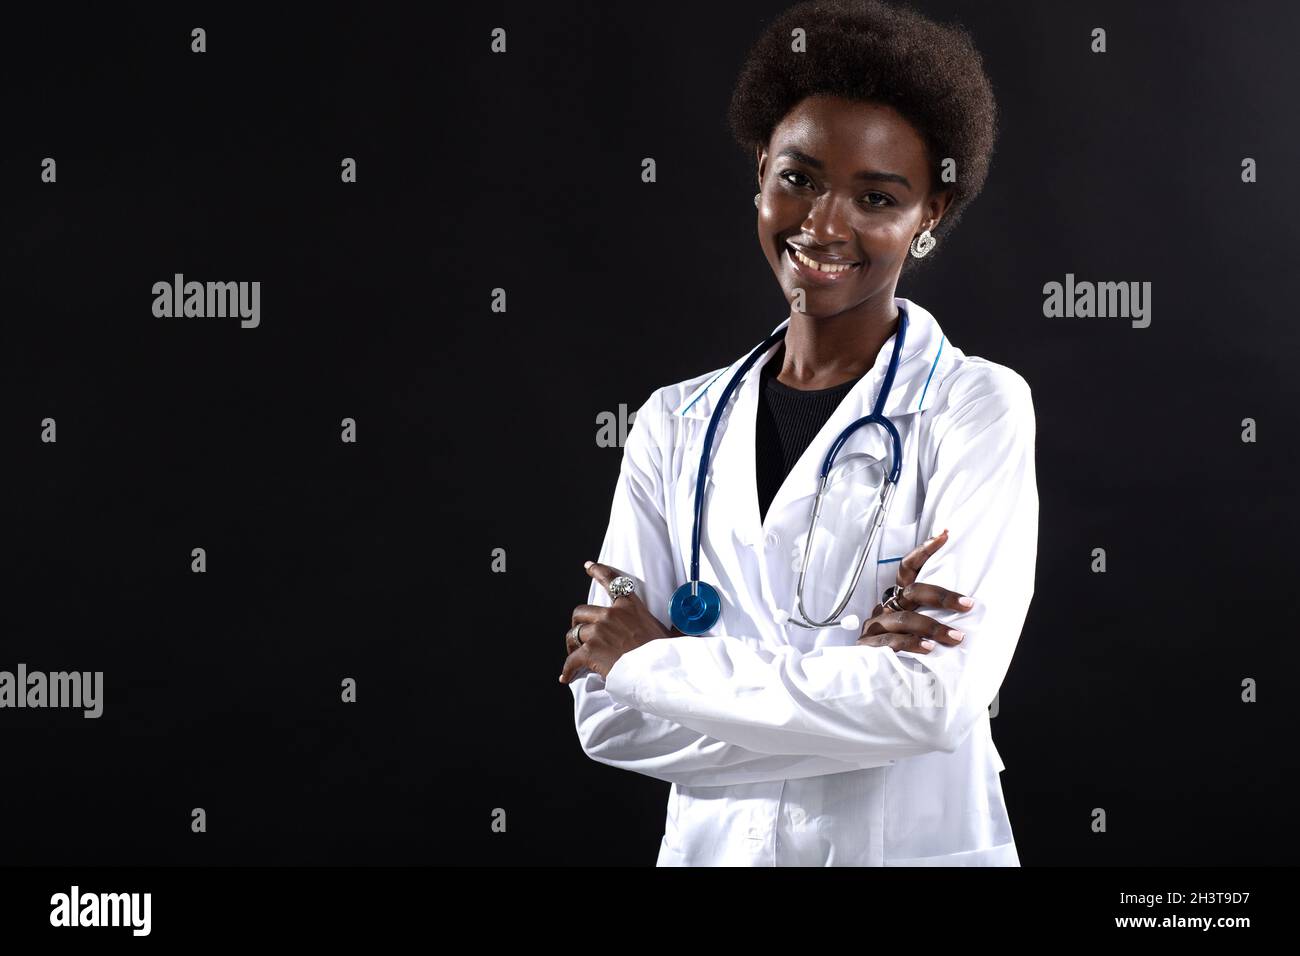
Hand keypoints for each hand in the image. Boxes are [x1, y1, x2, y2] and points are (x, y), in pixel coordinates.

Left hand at [559, 561, 684, 683]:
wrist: (658, 671)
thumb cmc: (666, 654)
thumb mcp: (671, 633)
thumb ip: (672, 628)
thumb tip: (688, 632)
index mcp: (630, 607)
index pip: (612, 581)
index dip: (597, 571)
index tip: (588, 566)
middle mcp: (611, 615)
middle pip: (582, 611)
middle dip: (578, 622)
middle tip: (579, 634)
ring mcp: (599, 631)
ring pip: (574, 633)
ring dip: (572, 645)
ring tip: (574, 655)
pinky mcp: (590, 651)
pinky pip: (571, 659)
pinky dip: (567, 669)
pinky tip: (566, 676)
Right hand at [856, 528, 975, 654]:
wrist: (860, 671)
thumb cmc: (897, 646)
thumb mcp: (915, 627)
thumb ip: (932, 616)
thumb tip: (969, 609)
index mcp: (897, 599)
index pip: (908, 568)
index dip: (924, 551)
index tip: (944, 535)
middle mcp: (886, 608)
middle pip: (912, 593)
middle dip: (941, 597)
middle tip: (967, 604)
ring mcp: (876, 625)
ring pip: (904, 619)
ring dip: (933, 627)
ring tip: (956, 637)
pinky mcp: (868, 645)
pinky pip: (891, 641)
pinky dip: (911, 643)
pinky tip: (928, 649)